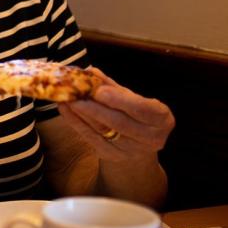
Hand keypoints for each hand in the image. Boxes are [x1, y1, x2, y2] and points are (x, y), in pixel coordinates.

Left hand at [58, 67, 174, 161]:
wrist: (137, 145)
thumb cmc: (135, 114)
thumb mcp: (131, 98)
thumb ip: (112, 86)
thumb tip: (90, 71)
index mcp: (161, 119)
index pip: (142, 109)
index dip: (120, 100)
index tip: (99, 91)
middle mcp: (151, 138)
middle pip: (119, 122)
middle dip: (95, 108)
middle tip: (75, 94)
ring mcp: (132, 151)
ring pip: (103, 130)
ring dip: (81, 113)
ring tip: (66, 98)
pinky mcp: (113, 156)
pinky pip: (91, 138)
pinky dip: (76, 123)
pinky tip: (65, 109)